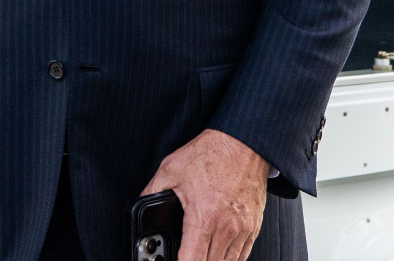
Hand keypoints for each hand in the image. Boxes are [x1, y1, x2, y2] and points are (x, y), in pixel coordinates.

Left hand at [142, 128, 267, 260]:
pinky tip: (217, 254)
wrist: (243, 143)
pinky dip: (229, 260)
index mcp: (203, 218)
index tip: (175, 260)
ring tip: (199, 253)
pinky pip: (242, 256)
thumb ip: (151, 190)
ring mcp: (242, 229)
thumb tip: (141, 202)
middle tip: (184, 254)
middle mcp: (225, 228)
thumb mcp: (171, 169)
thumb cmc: (210, 154)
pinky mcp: (253, 227)